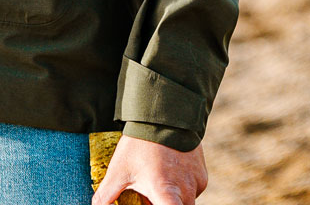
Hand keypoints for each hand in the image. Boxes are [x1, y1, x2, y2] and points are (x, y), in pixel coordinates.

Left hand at [91, 136, 206, 204]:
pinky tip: (169, 170)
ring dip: (174, 197)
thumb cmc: (140, 144)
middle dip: (164, 203)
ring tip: (157, 179)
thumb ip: (107, 195)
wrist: (163, 113)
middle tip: (150, 195)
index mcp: (166, 194)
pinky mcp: (202, 174)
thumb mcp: (119, 170)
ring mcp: (196, 183)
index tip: (150, 203)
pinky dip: (182, 185)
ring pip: (186, 201)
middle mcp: (186, 191)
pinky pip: (194, 188)